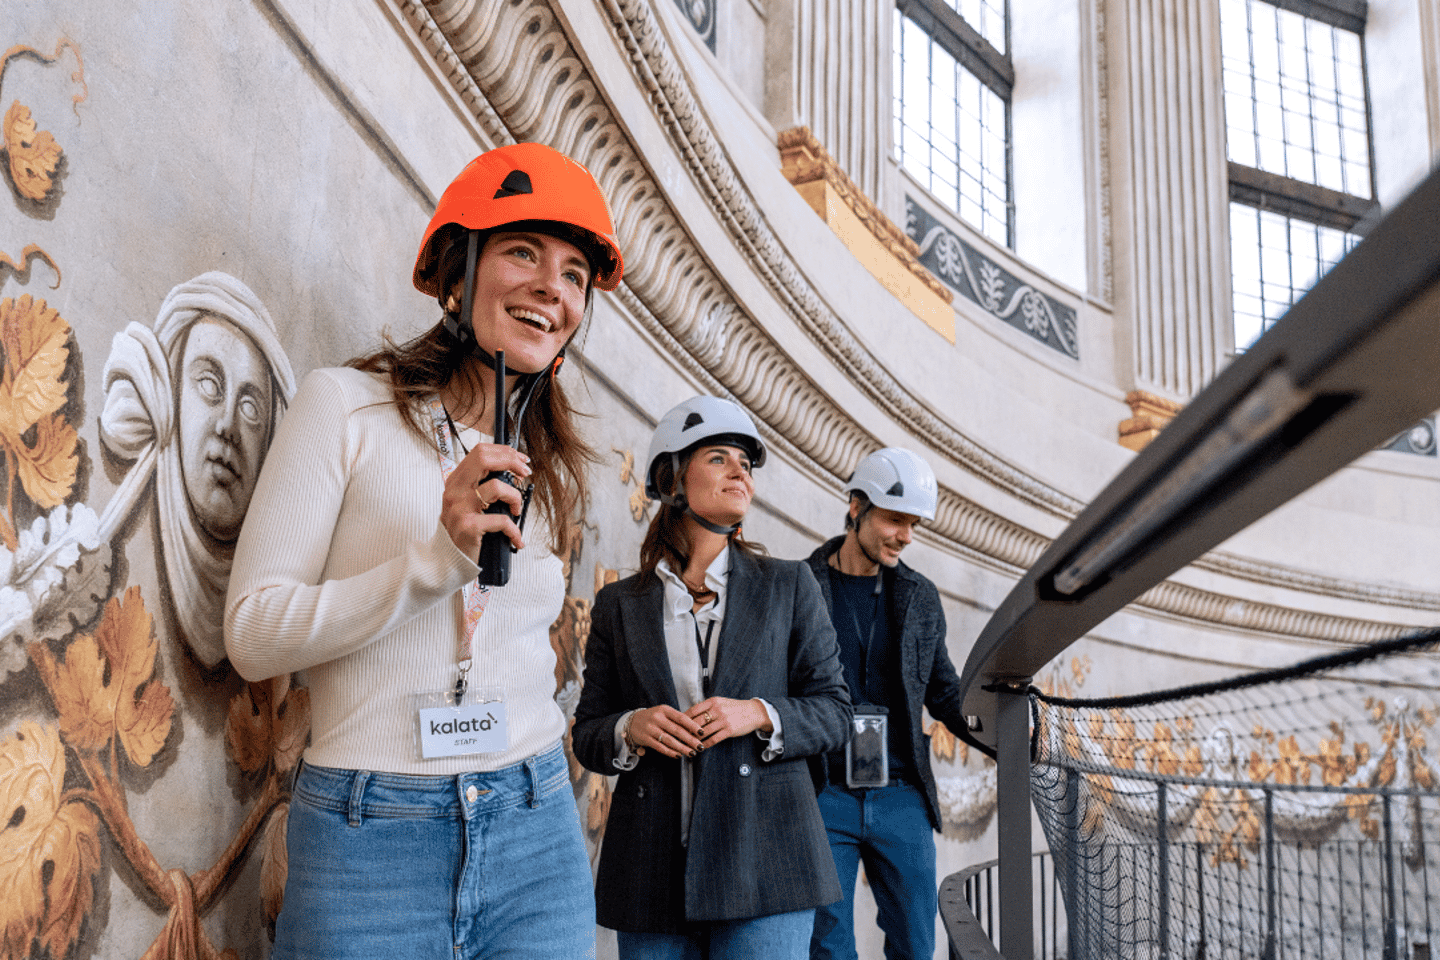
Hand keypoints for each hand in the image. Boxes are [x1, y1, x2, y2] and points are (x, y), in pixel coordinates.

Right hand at [440, 443, 531, 559]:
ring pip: (497, 487)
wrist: (448, 559)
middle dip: (511, 462)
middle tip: (524, 473)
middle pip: (484, 460)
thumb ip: (480, 485)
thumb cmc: (462, 530)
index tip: (520, 460)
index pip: (479, 452)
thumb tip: (511, 470)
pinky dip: (514, 530)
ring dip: (516, 498)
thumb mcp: (465, 502)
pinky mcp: (469, 527)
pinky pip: (502, 520)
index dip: (504, 452)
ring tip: (517, 510)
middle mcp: (455, 491)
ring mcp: (460, 508)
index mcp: (456, 481)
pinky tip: (516, 538)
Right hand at [628, 705, 704, 758]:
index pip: (681, 717)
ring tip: (692, 753)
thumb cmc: (653, 717)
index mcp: (664, 709)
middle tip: (700, 747)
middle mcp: (657, 718)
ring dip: (682, 748)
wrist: (631, 721)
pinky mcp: (645, 739)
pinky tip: (678, 755)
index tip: (702, 733)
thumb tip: (695, 730)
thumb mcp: (664, 713)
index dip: (693, 725)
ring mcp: (650, 729)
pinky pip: (660, 747)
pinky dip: (670, 752)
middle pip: (677, 730)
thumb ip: (677, 719)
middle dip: (690, 740)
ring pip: (669, 740)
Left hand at [685, 697, 771, 748]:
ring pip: (703, 732)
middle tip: (679, 738)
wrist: (753, 712)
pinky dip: (705, 745)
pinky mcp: (729, 730)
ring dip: (694, 740)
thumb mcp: (721, 702)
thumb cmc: (735, 708)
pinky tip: (701, 748)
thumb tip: (691, 715)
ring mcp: (723, 720)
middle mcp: (717, 710)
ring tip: (687, 745)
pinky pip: (713, 739)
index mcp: (713, 701)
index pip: (693, 710)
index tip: (677, 725)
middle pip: (696, 722)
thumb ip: (707, 707)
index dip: (683, 718)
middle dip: (686, 731)